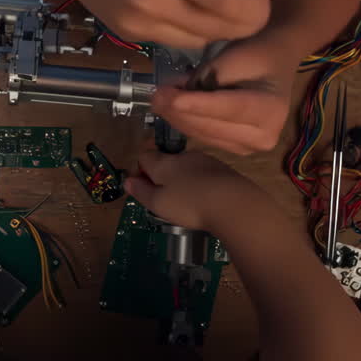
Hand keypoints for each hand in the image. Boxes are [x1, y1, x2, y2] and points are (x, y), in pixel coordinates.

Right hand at [50, 0, 271, 49]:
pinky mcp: (130, 35)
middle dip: (244, 19)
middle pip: (223, 31)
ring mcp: (140, 25)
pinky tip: (183, 5)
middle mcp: (156, 4)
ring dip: (218, 26)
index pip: (236, 6)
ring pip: (202, 42)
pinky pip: (177, 40)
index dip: (259, 6)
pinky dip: (190, 28)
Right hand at [126, 149, 261, 230]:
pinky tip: (204, 200)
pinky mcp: (223, 169)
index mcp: (164, 162)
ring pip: (186, 167)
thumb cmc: (189, 204)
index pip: (144, 156)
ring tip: (185, 201)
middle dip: (161, 176)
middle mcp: (183, 156)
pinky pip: (203, 173)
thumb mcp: (158, 203)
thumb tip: (127, 180)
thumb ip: (141, 191)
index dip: (139, 171)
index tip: (142, 188)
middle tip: (163, 198)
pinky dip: (199, 183)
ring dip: (181, 179)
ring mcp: (205, 161)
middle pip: (166, 160)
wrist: (233, 203)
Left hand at [151, 35, 298, 153]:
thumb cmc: (255, 54)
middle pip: (212, 126)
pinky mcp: (234, 148)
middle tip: (155, 93)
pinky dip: (186, 121)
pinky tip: (174, 106)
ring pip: (203, 134)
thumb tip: (174, 94)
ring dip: (178, 116)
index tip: (170, 99)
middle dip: (179, 110)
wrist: (274, 64)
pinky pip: (203, 136)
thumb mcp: (233, 57)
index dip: (197, 105)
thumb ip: (206, 78)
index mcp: (271, 110)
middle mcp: (264, 137)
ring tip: (161, 96)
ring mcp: (249, 147)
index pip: (228, 108)